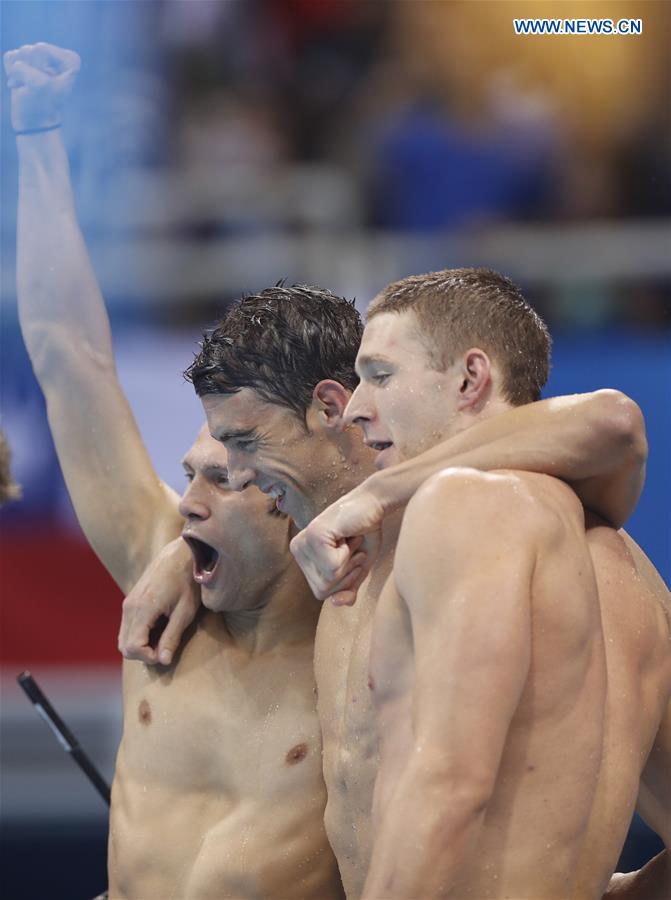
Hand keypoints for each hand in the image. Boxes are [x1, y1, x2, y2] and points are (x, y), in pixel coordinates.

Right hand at [4, 42, 79, 131]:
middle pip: (30, 50)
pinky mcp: (24, 62)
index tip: (47, 84)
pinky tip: (20, 84)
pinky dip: (12, 73)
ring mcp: (39, 59)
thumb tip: (15, 59)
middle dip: (29, 70)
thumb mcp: (40, 84)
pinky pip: (11, 57)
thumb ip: (29, 61)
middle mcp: (56, 57)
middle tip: (36, 88)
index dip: (39, 68)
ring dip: (20, 73)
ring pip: (20, 53)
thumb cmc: (42, 106)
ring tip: (28, 88)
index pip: (42, 48)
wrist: (33, 123)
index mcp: (69, 60)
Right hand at [118, 538, 199, 665]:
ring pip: (124, 637)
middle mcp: (129, 606)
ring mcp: (128, 602)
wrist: (183, 553)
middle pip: (124, 646)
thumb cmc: (189, 581)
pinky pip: (127, 626)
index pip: (132, 647)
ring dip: (141, 644)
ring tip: (164, 637)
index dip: (148, 657)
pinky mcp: (131, 599)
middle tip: (165, 647)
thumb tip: (163, 661)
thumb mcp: (185, 612)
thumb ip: (172, 637)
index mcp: (142, 609)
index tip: (166, 653)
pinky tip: (159, 627)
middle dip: (143, 653)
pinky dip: (139, 634)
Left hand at [290, 484, 384, 605]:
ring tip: (350, 542)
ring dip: (349, 564)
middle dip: (347, 574)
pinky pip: (332, 568)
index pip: (321, 593)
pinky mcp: (313, 536)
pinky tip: (348, 536)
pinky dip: (349, 554)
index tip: (351, 556)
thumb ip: (348, 589)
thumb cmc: (365, 532)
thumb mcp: (357, 569)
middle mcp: (297, 549)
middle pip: (322, 591)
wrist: (374, 504)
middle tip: (352, 549)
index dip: (344, 582)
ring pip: (327, 581)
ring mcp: (302, 542)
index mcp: (302, 557)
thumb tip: (336, 604)